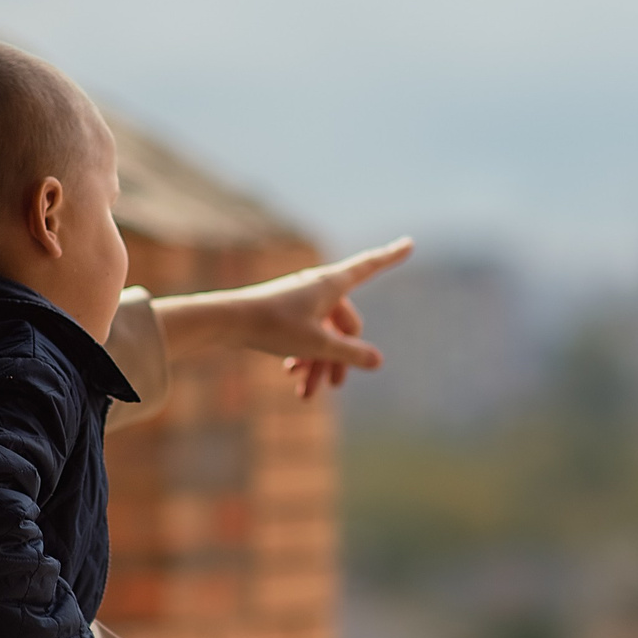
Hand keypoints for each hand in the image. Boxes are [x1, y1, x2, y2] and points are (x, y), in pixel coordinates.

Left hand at [151, 237, 413, 400]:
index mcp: (332, 284)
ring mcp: (302, 299)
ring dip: (319, 365)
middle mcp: (319, 287)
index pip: (370, 266)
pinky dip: (303, 355)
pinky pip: (305, 334)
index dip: (391, 256)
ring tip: (307, 394)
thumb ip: (351, 355)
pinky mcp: (286, 312)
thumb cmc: (274, 327)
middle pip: (345, 324)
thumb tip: (378, 361)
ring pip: (323, 335)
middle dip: (339, 358)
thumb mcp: (319, 345)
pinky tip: (292, 377)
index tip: (410, 243)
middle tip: (334, 388)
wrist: (227, 322)